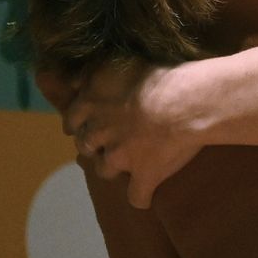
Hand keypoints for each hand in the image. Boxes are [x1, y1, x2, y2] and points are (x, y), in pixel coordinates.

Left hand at [59, 60, 206, 208]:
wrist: (186, 101)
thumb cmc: (159, 72)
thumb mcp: (119, 60)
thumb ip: (94, 71)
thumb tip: (76, 78)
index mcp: (91, 103)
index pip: (72, 118)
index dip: (80, 121)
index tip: (88, 121)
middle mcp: (99, 133)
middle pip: (86, 147)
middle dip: (94, 145)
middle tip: (110, 139)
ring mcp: (119, 158)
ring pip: (105, 171)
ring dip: (113, 168)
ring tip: (128, 163)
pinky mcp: (143, 177)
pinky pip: (137, 197)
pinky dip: (141, 196)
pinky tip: (147, 195)